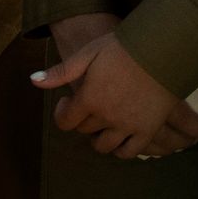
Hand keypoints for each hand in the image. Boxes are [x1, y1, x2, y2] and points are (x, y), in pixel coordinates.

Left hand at [34, 24, 197, 158]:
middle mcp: (106, 116)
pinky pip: (129, 151)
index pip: (65, 121)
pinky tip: (121, 136)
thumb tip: (34, 80)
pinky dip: (121, 149)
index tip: (67, 101)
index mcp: (89, 98)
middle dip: (83, 119)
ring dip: (99, 137)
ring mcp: (127, 125)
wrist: (163, 48)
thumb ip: (61, 71)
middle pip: (85, 130)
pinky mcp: (147, 130)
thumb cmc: (124, 47)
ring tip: (104, 123)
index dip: (62, 112)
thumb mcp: (89, 53)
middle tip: (90, 105)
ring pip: (104, 145)